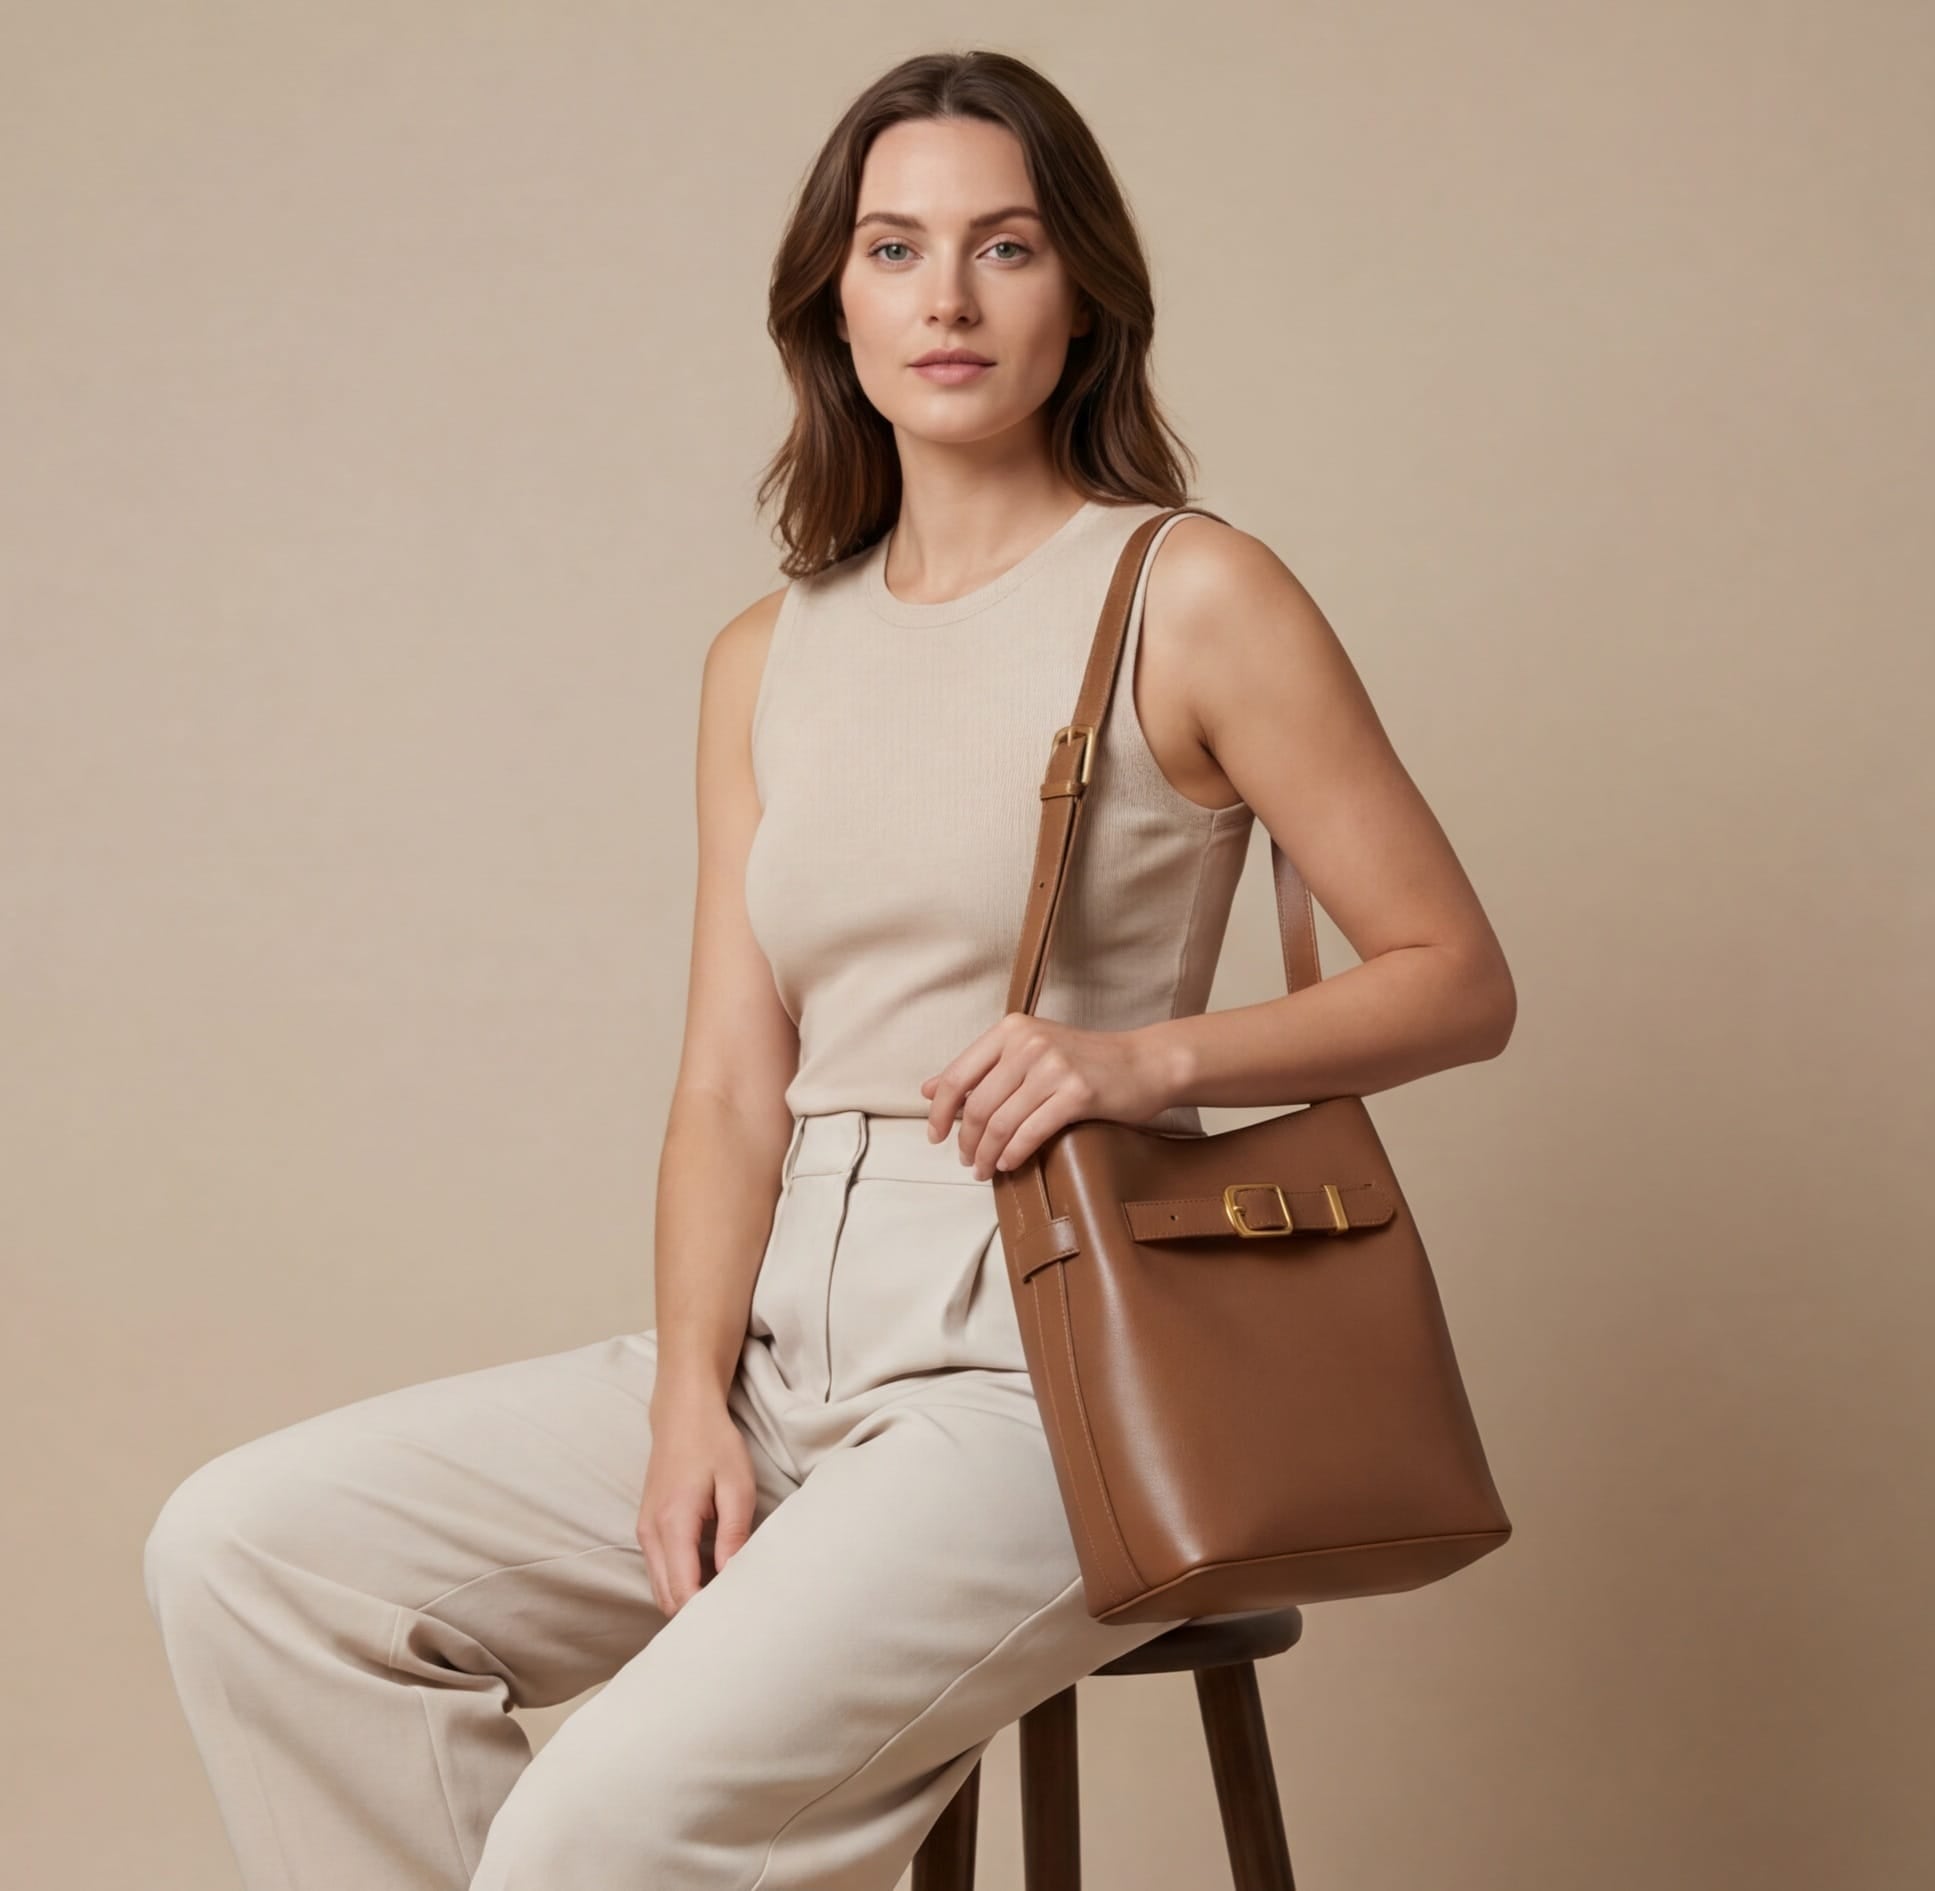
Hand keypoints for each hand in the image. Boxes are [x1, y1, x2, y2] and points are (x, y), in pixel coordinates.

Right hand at [637, 1389, 757, 1616]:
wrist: (682, 1414)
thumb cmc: (714, 1445)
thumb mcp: (736, 1486)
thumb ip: (734, 1535)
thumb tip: (732, 1579)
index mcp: (673, 1524)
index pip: (682, 1592)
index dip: (705, 1614)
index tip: (734, 1620)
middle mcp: (651, 1534)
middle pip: (667, 1599)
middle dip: (695, 1615)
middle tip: (733, 1616)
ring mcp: (645, 1532)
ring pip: (660, 1588)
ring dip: (687, 1600)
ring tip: (725, 1599)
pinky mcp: (647, 1528)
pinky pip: (660, 1571)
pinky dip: (680, 1582)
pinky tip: (710, 1576)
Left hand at [919, 1013, 1170, 1178]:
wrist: (1144, 1063)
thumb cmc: (1085, 1061)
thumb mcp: (1029, 1052)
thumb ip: (981, 1069)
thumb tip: (928, 1089)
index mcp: (1011, 1030)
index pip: (958, 1075)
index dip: (940, 1111)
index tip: (935, 1136)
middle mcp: (1029, 1043)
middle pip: (978, 1105)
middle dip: (966, 1140)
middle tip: (966, 1161)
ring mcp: (1053, 1066)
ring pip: (1001, 1122)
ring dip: (987, 1153)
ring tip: (983, 1169)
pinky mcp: (1077, 1093)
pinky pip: (1031, 1132)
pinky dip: (1014, 1154)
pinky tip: (1008, 1164)